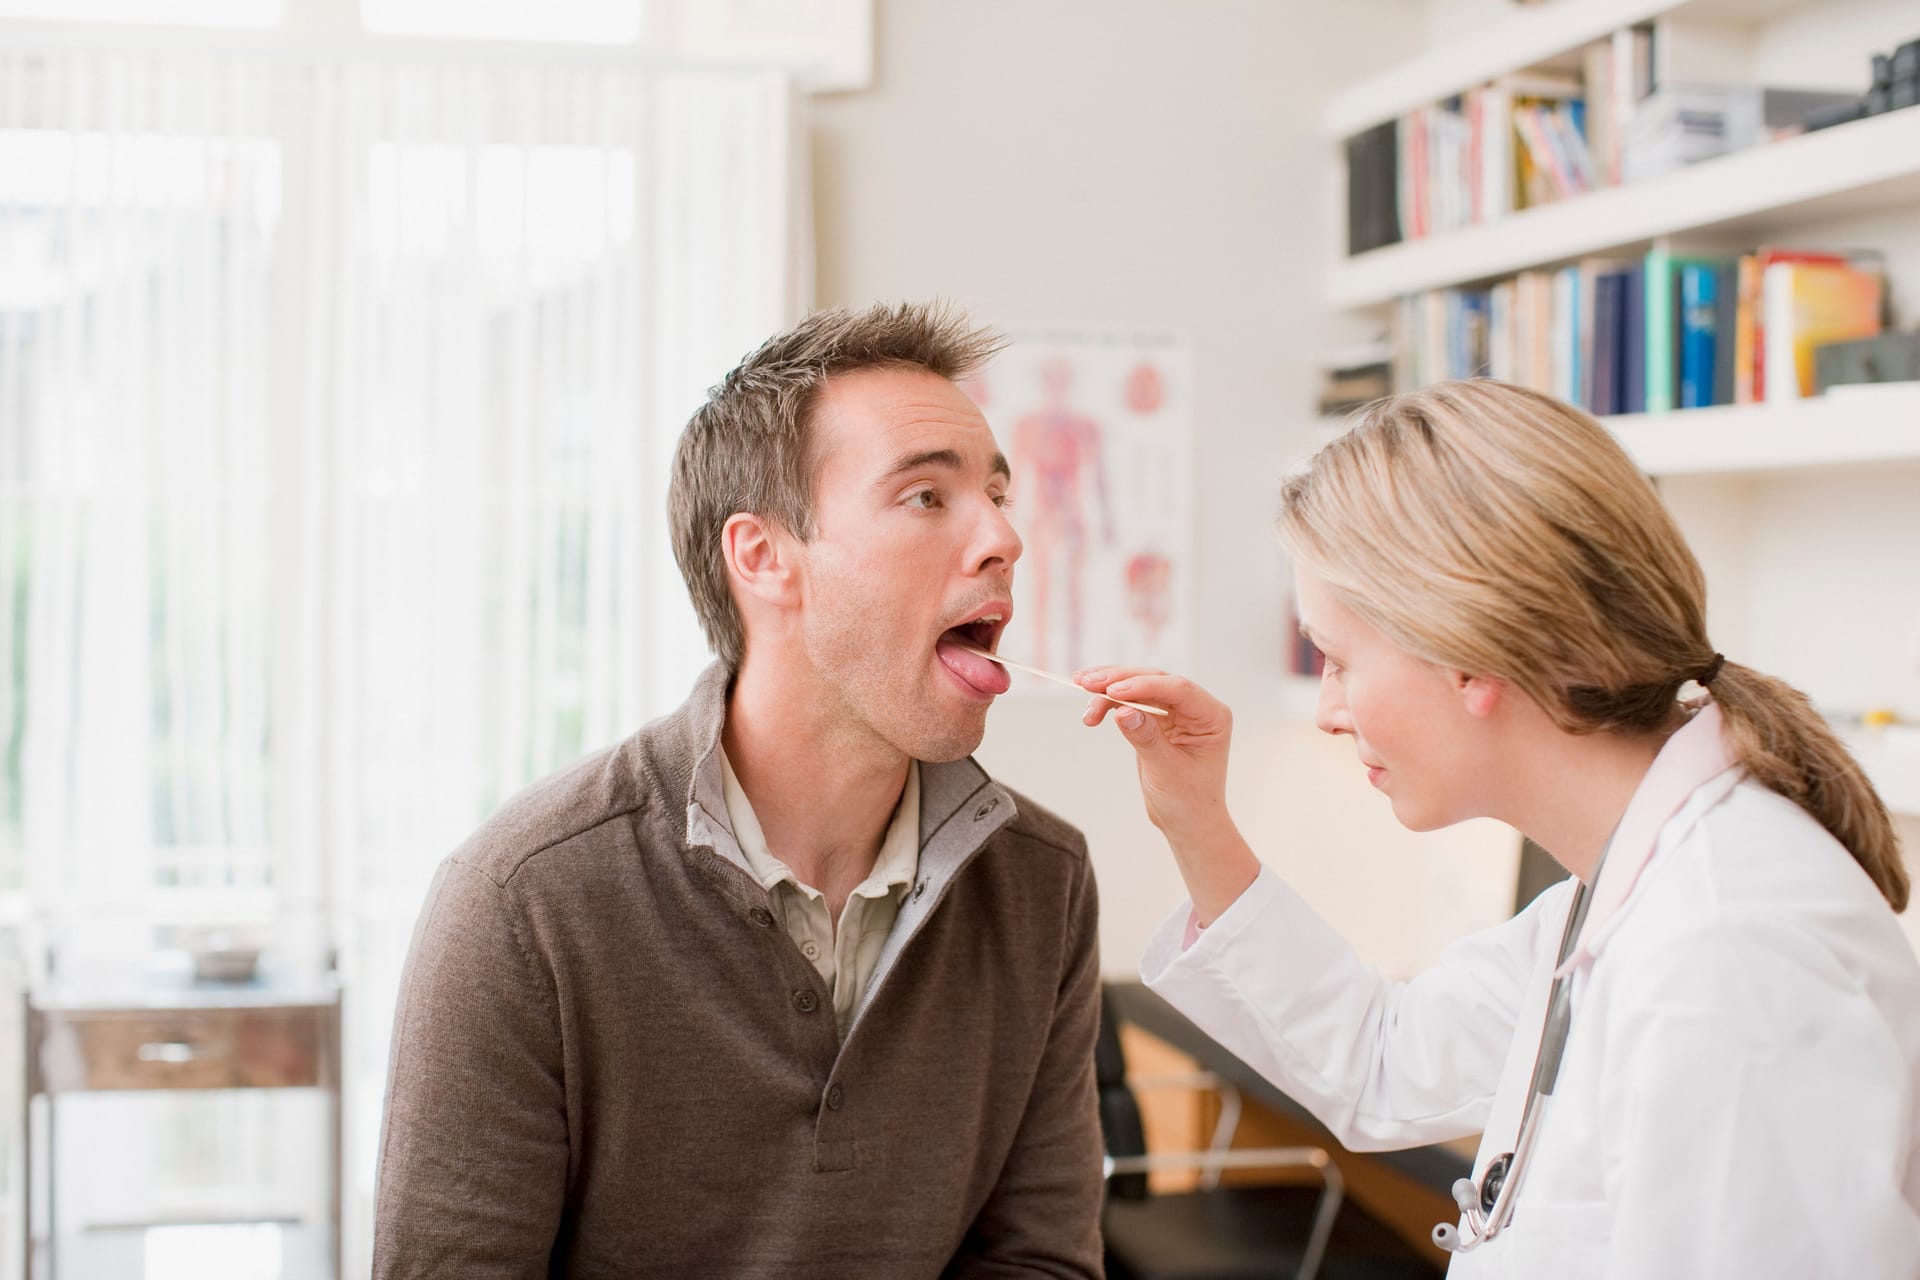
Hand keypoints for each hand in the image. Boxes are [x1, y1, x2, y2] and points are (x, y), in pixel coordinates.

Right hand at [1076, 666, 1259, 923]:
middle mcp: (1195, 708)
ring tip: (1081, 688)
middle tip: (1087, 683)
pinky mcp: (1157, 719)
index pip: (1177, 689)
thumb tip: (1123, 711)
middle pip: (1154, 681)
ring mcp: (1175, 712)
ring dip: (1108, 688)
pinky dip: (1109, 702)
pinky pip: (1130, 702)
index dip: (1143, 686)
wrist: (1187, 822)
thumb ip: (1147, 738)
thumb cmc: (1188, 801)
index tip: (1113, 690)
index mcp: (1211, 716)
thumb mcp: (1166, 772)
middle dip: (1119, 681)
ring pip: (1138, 687)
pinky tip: (1092, 709)